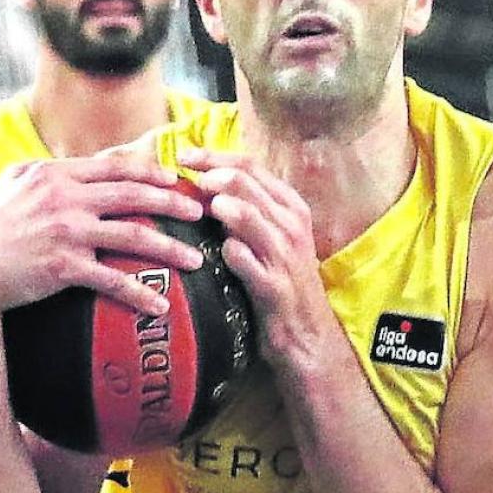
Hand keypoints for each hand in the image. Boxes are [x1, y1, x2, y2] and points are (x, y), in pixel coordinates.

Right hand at [0, 156, 206, 321]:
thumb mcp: (12, 187)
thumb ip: (48, 173)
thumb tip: (82, 164)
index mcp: (53, 174)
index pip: (113, 166)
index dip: (150, 172)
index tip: (176, 180)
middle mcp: (62, 198)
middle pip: (132, 195)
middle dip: (173, 203)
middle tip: (201, 213)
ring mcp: (64, 231)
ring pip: (132, 236)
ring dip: (170, 250)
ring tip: (196, 261)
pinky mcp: (62, 265)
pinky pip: (113, 280)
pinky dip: (139, 294)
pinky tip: (160, 306)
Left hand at [177, 148, 329, 368]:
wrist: (309, 337)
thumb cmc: (283, 285)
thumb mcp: (275, 239)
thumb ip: (250, 210)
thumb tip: (207, 183)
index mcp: (292, 207)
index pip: (250, 165)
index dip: (212, 156)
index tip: (183, 156)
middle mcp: (292, 225)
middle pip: (242, 181)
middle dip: (207, 177)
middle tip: (184, 185)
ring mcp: (284, 254)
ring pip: (242, 212)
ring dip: (214, 209)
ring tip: (199, 216)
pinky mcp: (272, 285)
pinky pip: (238, 256)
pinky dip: (220, 250)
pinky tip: (211, 257)